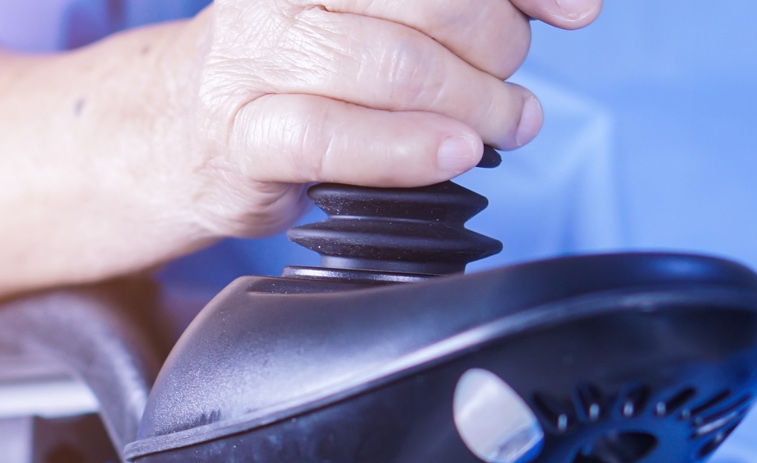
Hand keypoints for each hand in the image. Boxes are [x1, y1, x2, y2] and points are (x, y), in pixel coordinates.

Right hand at [150, 0, 602, 237]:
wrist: (181, 133)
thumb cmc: (304, 71)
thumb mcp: (381, 17)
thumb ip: (463, 5)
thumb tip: (574, 4)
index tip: (575, 10)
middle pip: (432, 0)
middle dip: (498, 48)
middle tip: (513, 95)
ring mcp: (257, 59)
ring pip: (392, 66)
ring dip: (474, 107)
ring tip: (502, 130)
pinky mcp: (243, 136)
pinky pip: (333, 135)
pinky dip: (407, 147)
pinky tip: (453, 153)